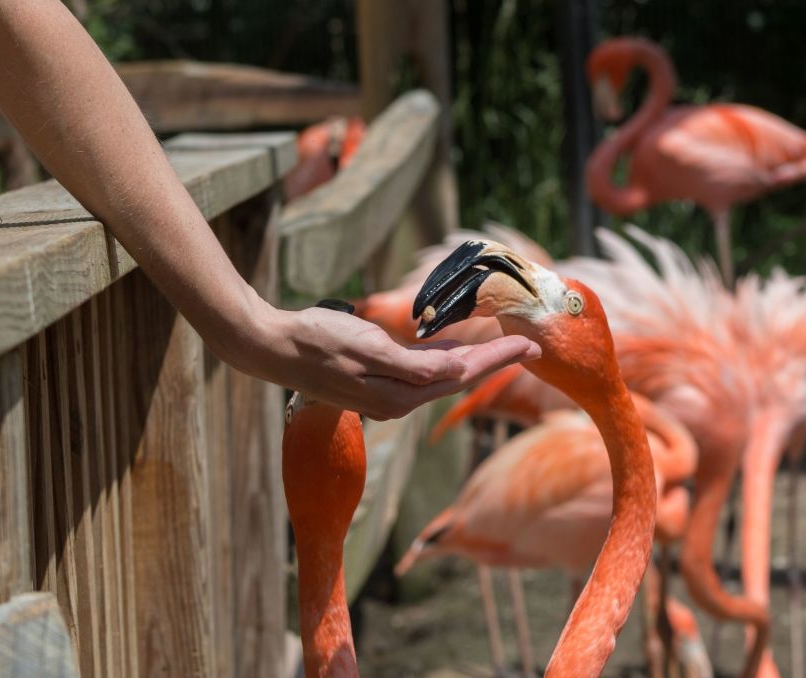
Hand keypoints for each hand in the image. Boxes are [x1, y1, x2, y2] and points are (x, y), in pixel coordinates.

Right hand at [238, 303, 540, 419]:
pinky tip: (455, 351)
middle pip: (458, 378)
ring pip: (442, 377)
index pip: (462, 375)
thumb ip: (412, 365)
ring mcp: (387, 394)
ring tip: (505, 350)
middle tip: (530, 346)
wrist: (274, 348)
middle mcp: (398, 400)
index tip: (530, 346)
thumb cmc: (318, 343)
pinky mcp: (376, 382)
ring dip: (475, 363)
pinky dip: (445, 361)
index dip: (498, 360)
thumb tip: (454, 370)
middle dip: (496, 362)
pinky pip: (422, 373)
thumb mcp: (368, 349)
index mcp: (400, 395)